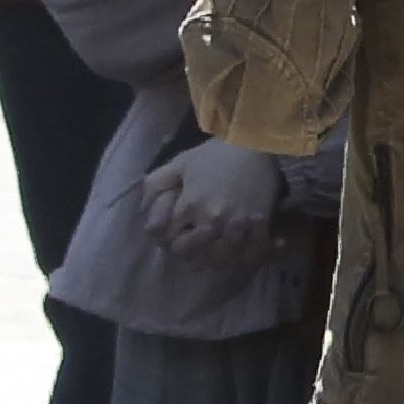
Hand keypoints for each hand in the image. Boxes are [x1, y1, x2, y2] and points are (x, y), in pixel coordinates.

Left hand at [137, 142, 279, 262]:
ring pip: (222, 259)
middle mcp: (210, 219)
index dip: (170, 241)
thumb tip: (144, 208)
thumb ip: (157, 184)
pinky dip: (248, 255)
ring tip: (219, 250)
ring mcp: (236, 223)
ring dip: (218, 258)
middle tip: (198, 248)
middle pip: (195, 256)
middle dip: (193, 255)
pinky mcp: (259, 223)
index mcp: (188, 205)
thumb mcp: (180, 163)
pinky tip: (245, 250)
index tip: (178, 235)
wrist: (256, 144)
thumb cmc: (216, 154)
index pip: (169, 240)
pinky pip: (251, 252)